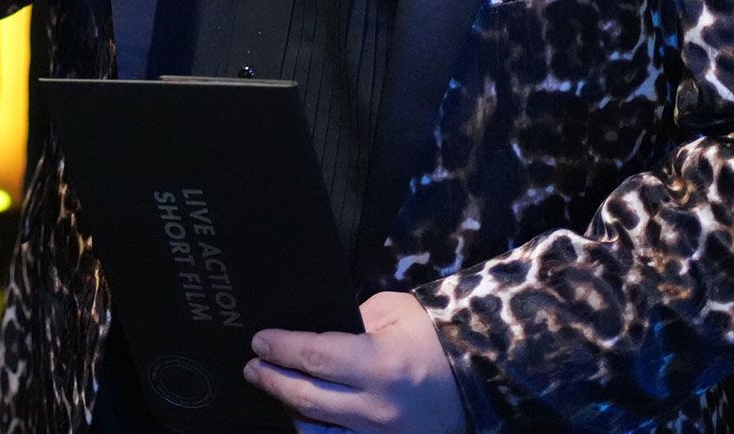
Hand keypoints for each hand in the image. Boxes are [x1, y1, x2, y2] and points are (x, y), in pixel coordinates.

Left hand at [246, 291, 466, 432]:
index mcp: (380, 365)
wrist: (480, 377)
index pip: (313, 356)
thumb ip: (351, 320)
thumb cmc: (433, 337)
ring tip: (275, 392)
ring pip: (318, 432)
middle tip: (253, 367)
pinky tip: (304, 419)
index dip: (280, 348)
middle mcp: (377, 408)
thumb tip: (313, 334)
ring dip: (289, 411)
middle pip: (306, 398)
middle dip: (272, 379)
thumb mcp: (393, 311)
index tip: (259, 341)